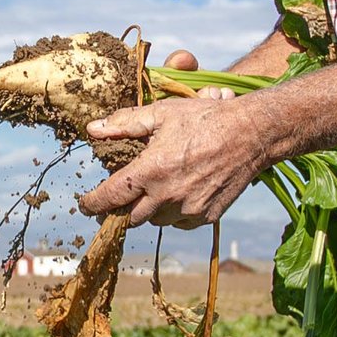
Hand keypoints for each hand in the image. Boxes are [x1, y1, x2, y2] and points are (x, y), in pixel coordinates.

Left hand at [80, 54, 268, 232]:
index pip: (109, 197)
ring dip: (147, 209)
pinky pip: (178, 222)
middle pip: (129, 216)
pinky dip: (172, 213)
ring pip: (154, 221)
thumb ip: (124, 123)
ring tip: (152, 190)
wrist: (251, 134)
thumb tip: (93, 129)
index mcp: (150, 171)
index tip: (84, 204)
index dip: (92, 203)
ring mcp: (188, 209)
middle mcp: (166, 196)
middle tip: (117, 198)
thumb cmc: (204, 119)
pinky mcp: (205, 217)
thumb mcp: (161, 114)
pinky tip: (177, 193)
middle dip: (119, 209)